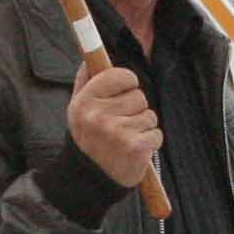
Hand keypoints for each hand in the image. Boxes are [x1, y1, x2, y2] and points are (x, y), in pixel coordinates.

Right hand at [68, 63, 161, 187]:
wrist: (89, 178)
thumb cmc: (87, 139)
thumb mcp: (77, 109)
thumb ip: (85, 81)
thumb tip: (91, 55)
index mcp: (85, 102)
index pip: (120, 75)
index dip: (127, 82)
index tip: (124, 90)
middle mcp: (99, 116)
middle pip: (138, 96)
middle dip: (134, 108)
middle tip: (119, 124)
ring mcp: (117, 132)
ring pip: (149, 115)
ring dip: (143, 126)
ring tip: (125, 138)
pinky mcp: (135, 147)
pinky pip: (156, 133)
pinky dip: (150, 142)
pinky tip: (134, 149)